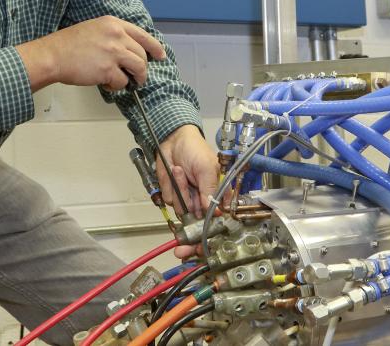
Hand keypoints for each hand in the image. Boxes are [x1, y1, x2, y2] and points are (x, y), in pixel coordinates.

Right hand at [18, 16, 165, 91]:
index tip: (160, 55)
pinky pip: (123, 82)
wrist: (53, 55)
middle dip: (142, 68)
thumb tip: (127, 50)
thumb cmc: (68, 44)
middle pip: (142, 54)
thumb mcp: (94, 29)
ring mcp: (113, 52)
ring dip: (136, 78)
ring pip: (138, 68)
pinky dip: (118, 86)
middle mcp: (116, 35)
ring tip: (129, 83)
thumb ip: (113, 35)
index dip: (155, 47)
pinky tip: (107, 84)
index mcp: (113, 23)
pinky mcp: (108, 69)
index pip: (143, 35)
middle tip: (138, 77)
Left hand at [155, 124, 227, 258]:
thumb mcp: (207, 169)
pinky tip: (175, 172)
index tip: (202, 250)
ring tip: (180, 171)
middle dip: (190, 239)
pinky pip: (171, 201)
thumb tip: (216, 212)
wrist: (173, 139)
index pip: (217, 221)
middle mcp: (204, 201)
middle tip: (181, 251)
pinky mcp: (174, 195)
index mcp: (218, 195)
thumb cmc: (196, 150)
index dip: (210, 237)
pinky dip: (171, 187)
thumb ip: (210, 192)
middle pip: (199, 227)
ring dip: (181, 193)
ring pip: (183, 213)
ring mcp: (189, 199)